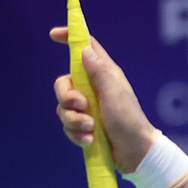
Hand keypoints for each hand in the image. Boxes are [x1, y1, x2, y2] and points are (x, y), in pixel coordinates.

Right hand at [49, 29, 157, 173]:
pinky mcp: (84, 125)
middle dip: (67, 98)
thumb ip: (100, 72)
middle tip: (82, 107)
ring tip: (91, 128)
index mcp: (104, 75)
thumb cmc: (129, 120)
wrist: (134, 153)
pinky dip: (77, 134)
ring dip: (74, 121)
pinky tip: (91, 140)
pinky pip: (67, 126)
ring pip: (62, 108)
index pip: (85, 49)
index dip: (70, 38)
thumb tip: (84, 48)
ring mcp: (88, 108)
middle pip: (63, 84)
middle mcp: (93, 89)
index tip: (53, 34)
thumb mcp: (114, 93)